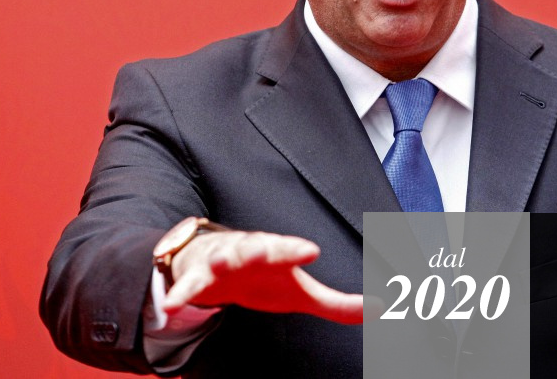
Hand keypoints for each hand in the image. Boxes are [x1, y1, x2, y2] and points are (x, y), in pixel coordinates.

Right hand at [162, 230, 363, 323]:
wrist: (214, 267)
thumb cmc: (264, 278)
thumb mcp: (301, 293)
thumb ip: (339, 304)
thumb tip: (383, 309)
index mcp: (276, 253)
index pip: (288, 249)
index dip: (296, 249)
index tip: (311, 250)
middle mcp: (248, 251)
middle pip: (254, 246)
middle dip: (258, 246)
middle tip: (262, 249)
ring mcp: (219, 261)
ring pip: (219, 258)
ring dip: (219, 260)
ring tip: (219, 264)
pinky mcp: (194, 278)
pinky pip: (187, 286)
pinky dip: (180, 293)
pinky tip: (173, 305)